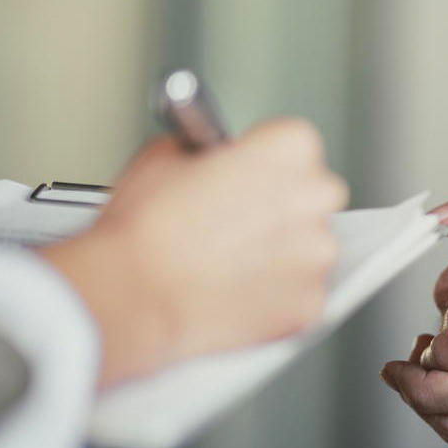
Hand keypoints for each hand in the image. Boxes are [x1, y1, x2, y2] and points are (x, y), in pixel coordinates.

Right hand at [41, 117, 347, 389]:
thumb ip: (207, 151)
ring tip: (229, 261)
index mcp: (289, 149)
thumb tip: (212, 160)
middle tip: (236, 220)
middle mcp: (314, 198)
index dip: (263, 161)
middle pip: (312, 194)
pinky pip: (301, 294)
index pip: (295, 144)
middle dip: (280, 206)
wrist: (131, 297)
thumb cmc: (145, 231)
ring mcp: (316, 255)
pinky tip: (236, 291)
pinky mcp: (309, 304)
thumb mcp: (165, 154)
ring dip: (281, 253)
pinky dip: (276, 296)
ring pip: (310, 248)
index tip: (246, 174)